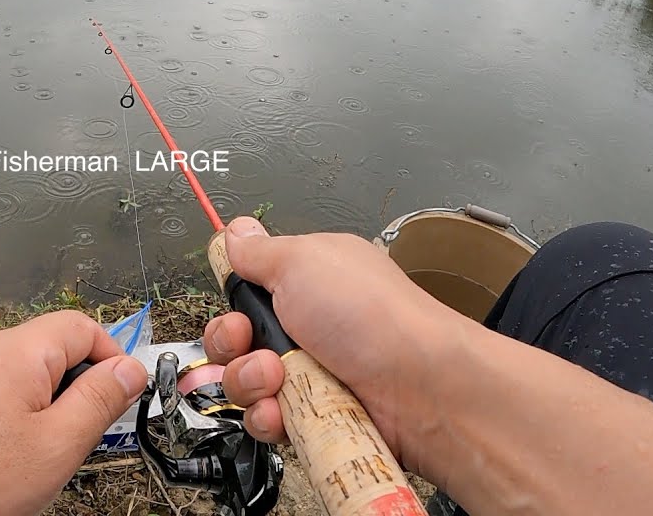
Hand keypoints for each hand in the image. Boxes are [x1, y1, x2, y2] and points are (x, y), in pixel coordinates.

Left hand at [0, 310, 147, 515]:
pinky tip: (17, 455)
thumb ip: (100, 402)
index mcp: (18, 351)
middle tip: (86, 433)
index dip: (115, 359)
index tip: (126, 395)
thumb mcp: (56, 446)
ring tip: (47, 452)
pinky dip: (24, 416)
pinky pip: (5, 391)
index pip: (85, 326)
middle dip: (82, 387)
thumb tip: (130, 371)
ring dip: (53, 405)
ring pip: (32, 373)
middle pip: (57, 347)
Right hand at [202, 217, 464, 464]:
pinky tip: (286, 411)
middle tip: (255, 342)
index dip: (233, 304)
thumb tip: (234, 230)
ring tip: (278, 378)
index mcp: (306, 282)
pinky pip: (266, 421)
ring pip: (244, 383)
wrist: (419, 388)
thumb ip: (258, 250)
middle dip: (232, 344)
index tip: (239, 307)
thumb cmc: (373, 316)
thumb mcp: (303, 261)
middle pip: (235, 340)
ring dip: (250, 381)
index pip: (245, 293)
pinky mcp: (313, 416)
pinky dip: (270, 418)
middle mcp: (306, 327)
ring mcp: (309, 374)